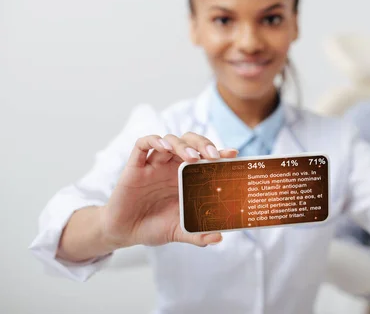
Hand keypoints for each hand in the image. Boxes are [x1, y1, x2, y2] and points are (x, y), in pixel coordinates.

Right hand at [101, 132, 237, 248]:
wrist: (125, 233)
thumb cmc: (153, 227)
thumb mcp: (178, 231)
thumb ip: (197, 234)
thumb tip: (218, 238)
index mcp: (186, 178)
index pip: (205, 158)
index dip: (220, 153)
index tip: (233, 155)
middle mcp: (172, 167)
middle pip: (190, 142)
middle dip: (203, 144)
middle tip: (213, 156)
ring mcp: (154, 164)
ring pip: (171, 140)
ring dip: (183, 145)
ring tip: (192, 157)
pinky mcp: (135, 166)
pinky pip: (143, 144)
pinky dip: (155, 140)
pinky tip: (165, 148)